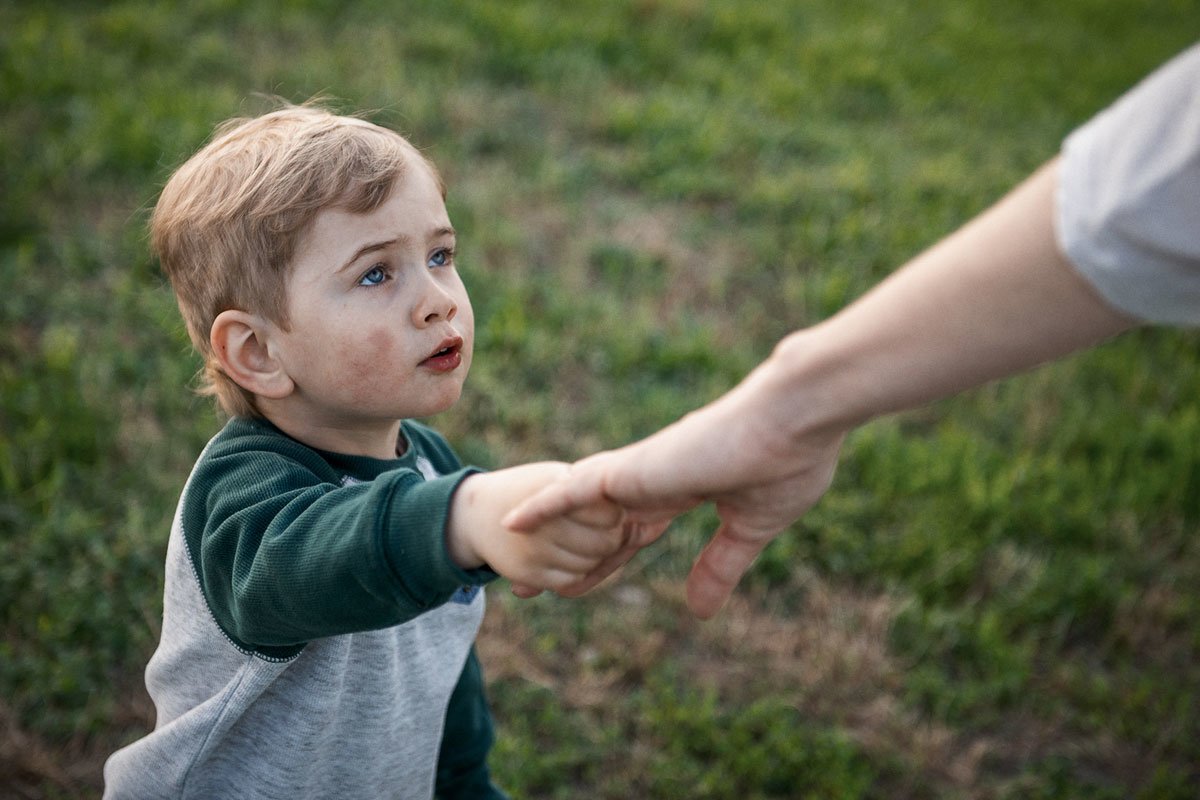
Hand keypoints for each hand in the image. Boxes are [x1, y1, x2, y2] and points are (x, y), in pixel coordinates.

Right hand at [447, 462, 636, 594]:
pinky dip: (580, 573)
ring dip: (598, 558)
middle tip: (617, 531)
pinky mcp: (527, 573)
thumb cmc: (526, 490)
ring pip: (589, 564)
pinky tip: (577, 558)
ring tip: (597, 543)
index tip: (619, 510)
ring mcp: (534, 548)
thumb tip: (629, 505)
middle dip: (614, 538)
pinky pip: (570, 581)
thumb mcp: (552, 477)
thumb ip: (585, 488)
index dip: (617, 514)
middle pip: (604, 541)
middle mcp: (543, 520)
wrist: (475, 513)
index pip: (607, 511)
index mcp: (553, 490)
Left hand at [504, 364, 846, 617]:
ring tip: (509, 572)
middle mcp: (651, 479)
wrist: (797, 418)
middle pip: (592, 527)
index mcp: (680, 489)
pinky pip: (574, 488)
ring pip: (577, 513)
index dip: (607, 560)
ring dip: (544, 542)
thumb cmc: (788, 462)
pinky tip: (510, 522)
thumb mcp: (749, 529)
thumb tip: (699, 611)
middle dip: (563, 557)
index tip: (585, 583)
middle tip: (530, 587)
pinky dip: (543, 505)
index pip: (630, 534)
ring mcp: (638, 472)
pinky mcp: (633, 467)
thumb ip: (720, 565)